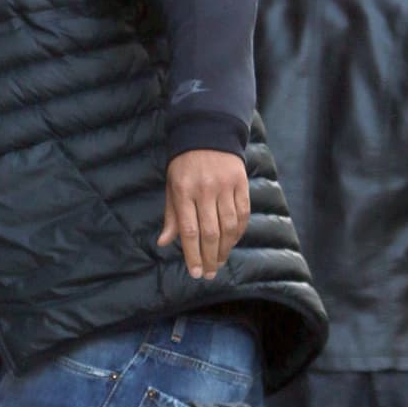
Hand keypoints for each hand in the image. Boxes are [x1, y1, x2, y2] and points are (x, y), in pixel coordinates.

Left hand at [158, 150, 250, 279]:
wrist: (209, 132)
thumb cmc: (185, 164)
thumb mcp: (172, 186)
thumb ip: (171, 216)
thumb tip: (164, 243)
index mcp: (183, 192)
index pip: (189, 231)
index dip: (192, 255)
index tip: (194, 273)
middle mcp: (205, 190)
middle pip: (210, 233)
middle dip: (209, 258)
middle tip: (208, 274)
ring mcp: (225, 186)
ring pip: (229, 226)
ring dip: (225, 249)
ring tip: (219, 262)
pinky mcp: (241, 183)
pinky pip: (243, 214)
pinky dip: (239, 232)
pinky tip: (232, 243)